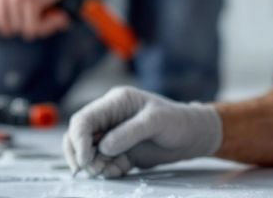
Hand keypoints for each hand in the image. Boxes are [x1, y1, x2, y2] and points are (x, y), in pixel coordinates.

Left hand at [0, 0, 80, 39]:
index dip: (10, 21)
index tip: (28, 13)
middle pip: (6, 28)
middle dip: (25, 25)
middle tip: (43, 16)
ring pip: (22, 29)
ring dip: (42, 25)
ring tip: (54, 13)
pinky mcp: (30, 1)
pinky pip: (35, 27)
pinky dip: (49, 25)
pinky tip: (60, 16)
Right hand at [62, 86, 221, 177]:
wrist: (193, 136)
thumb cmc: (178, 121)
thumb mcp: (155, 122)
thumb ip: (129, 133)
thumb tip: (103, 147)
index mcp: (115, 103)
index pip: (84, 119)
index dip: (79, 140)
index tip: (85, 160)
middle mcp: (110, 118)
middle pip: (79, 136)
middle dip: (82, 155)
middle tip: (95, 169)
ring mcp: (113, 135)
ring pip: (89, 152)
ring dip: (95, 165)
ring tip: (114, 170)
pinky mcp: (120, 151)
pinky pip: (103, 163)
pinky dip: (107, 170)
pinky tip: (122, 170)